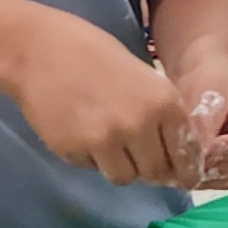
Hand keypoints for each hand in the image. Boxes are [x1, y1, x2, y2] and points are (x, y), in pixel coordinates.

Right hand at [10, 14, 200, 187]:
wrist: (42, 50)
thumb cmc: (95, 56)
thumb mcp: (144, 78)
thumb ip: (161, 114)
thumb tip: (172, 152)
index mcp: (164, 102)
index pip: (186, 153)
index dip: (184, 169)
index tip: (182, 177)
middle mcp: (140, 124)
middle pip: (155, 172)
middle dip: (149, 169)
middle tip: (138, 157)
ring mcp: (107, 140)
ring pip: (124, 177)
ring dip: (119, 166)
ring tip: (106, 141)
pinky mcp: (76, 150)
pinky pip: (93, 168)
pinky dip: (90, 158)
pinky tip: (81, 131)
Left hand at [170, 53, 227, 188]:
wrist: (202, 74)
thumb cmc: (211, 76)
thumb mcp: (209, 96)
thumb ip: (207, 128)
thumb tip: (198, 159)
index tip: (209, 147)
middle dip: (223, 164)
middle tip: (191, 163)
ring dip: (213, 174)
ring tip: (185, 167)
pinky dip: (209, 177)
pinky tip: (188, 170)